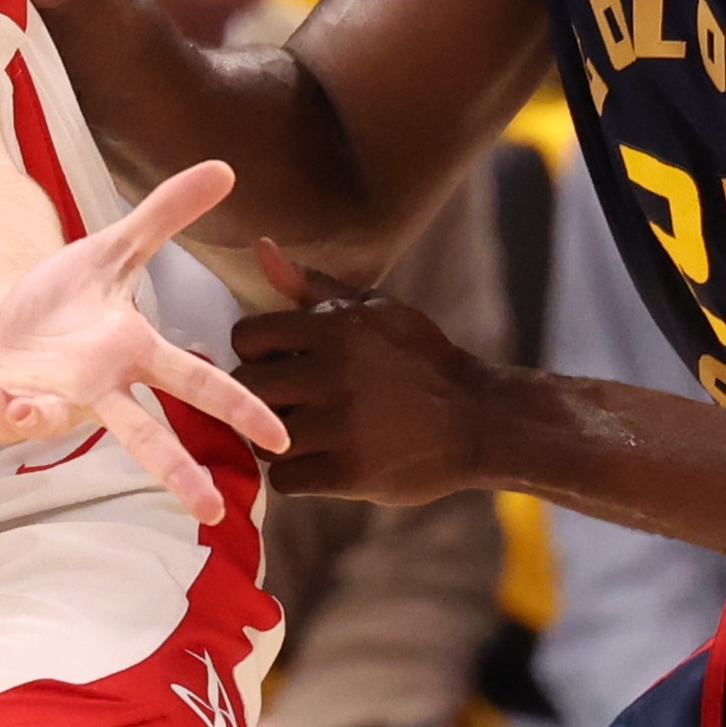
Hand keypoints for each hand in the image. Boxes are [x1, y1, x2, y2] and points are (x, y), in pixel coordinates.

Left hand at [0, 160, 285, 525]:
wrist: (3, 324)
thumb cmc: (66, 300)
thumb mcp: (115, 249)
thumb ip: (166, 214)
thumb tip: (223, 168)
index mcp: (132, 355)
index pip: (196, 383)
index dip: (239, 408)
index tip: (277, 439)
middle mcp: (98, 390)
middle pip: (143, 435)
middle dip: (174, 471)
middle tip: (210, 511)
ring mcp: (50, 402)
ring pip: (52, 420)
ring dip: (39, 416)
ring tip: (31, 412)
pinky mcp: (1, 403)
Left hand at [228, 276, 497, 506]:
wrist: (478, 418)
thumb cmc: (419, 358)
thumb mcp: (374, 310)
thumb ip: (311, 286)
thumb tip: (260, 247)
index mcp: (335, 327)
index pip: (247, 338)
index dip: (257, 354)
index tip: (280, 364)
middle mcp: (333, 372)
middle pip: (249, 389)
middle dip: (263, 397)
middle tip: (291, 404)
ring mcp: (341, 425)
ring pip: (262, 438)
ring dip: (278, 440)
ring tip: (309, 434)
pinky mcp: (350, 472)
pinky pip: (286, 480)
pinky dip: (298, 476)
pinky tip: (323, 462)